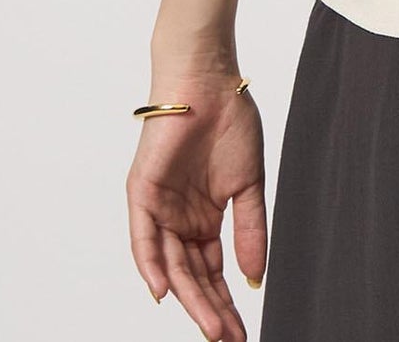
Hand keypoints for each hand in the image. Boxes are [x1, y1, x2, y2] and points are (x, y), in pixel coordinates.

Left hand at [127, 72, 267, 341]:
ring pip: (171, 264)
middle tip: (228, 338)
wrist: (210, 81)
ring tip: (211, 327)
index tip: (242, 329)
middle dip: (211, 310)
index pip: (212, 272)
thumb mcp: (248, 184)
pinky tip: (165, 292)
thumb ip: (250, 231)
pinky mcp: (143, 192)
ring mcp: (160, 208)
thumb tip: (256, 277)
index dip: (226, 301)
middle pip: (193, 276)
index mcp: (205, 218)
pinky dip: (151, 264)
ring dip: (189, 298)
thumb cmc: (230, 120)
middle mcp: (179, 219)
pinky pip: (143, 237)